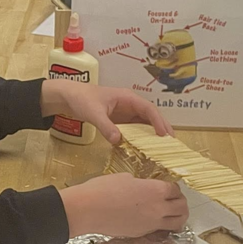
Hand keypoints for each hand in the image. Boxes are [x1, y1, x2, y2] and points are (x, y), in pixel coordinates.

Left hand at [41, 80, 174, 144]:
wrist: (69, 97)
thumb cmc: (82, 99)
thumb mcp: (93, 113)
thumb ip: (106, 126)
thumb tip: (118, 140)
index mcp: (127, 98)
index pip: (148, 109)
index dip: (158, 121)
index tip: (165, 134)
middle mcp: (130, 104)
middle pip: (151, 115)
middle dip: (162, 127)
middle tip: (172, 143)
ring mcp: (126, 112)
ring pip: (145, 122)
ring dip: (154, 133)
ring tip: (164, 147)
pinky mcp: (120, 120)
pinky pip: (135, 128)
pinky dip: (141, 136)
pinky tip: (146, 146)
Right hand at [60, 175, 187, 237]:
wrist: (88, 209)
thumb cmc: (103, 189)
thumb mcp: (126, 178)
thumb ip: (142, 184)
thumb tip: (144, 188)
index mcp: (156, 190)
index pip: (176, 190)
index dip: (173, 187)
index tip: (169, 187)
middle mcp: (159, 208)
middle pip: (182, 208)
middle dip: (181, 203)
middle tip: (175, 200)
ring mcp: (151, 223)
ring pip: (177, 223)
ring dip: (178, 217)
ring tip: (172, 213)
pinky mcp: (141, 233)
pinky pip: (158, 229)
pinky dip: (160, 224)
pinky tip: (151, 218)